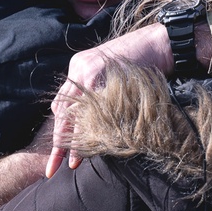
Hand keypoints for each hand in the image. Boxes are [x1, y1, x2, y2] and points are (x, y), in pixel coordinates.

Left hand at [45, 23, 172, 177]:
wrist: (159, 42)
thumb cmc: (143, 60)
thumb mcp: (115, 73)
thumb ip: (102, 90)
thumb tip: (97, 119)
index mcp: (79, 67)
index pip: (63, 104)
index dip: (62, 130)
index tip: (60, 152)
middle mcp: (78, 68)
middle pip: (61, 111)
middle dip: (57, 142)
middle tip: (52, 168)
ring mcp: (86, 71)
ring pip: (71, 113)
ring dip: (72, 140)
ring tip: (73, 163)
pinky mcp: (96, 75)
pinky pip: (90, 109)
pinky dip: (89, 129)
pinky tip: (91, 145)